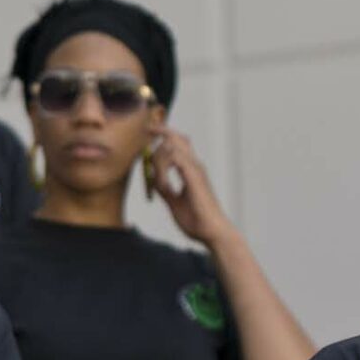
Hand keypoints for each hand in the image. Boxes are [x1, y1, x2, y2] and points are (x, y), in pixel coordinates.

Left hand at [148, 131, 234, 245]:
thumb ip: (164, 190)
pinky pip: (175, 159)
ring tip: (158, 180)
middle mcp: (194, 166)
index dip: (164, 135)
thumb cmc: (196, 220)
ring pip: (173, 146)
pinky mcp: (194, 177)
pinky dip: (163, 167)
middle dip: (160, 131)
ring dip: (158, 158)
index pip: (178, 144)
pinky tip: (161, 181)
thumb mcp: (174, 202)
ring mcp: (196, 170)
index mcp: (191, 170)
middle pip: (177, 138)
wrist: (211, 231)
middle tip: (147, 128)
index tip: (149, 131)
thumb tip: (152, 180)